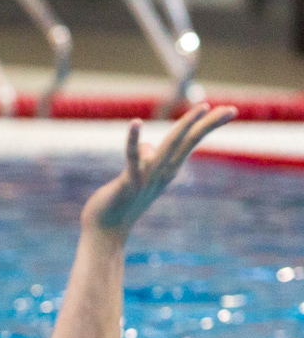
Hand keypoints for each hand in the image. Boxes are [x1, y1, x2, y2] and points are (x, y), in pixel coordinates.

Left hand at [81, 103, 236, 233]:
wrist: (105, 230)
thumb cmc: (120, 202)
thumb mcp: (137, 175)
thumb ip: (145, 159)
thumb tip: (149, 147)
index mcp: (168, 170)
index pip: (191, 142)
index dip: (209, 125)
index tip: (230, 110)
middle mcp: (163, 172)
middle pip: (189, 141)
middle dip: (210, 124)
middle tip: (233, 108)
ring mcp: (148, 177)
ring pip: (170, 145)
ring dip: (186, 126)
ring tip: (202, 107)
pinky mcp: (129, 181)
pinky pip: (133, 157)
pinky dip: (134, 139)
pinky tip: (136, 123)